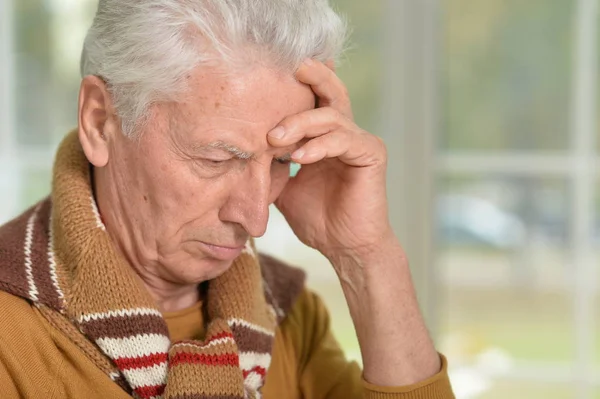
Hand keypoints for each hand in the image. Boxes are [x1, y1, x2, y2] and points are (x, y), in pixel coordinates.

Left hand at [268, 59, 392, 262]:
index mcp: (325, 137)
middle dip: (312, 75)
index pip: (313, 101)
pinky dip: (318, 145)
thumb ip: (272, 166)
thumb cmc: (318, 219)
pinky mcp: (371, 154)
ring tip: (274, 139)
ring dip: (300, 124)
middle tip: (290, 67)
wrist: (345, 248)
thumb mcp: (285, 188)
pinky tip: (298, 156)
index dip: (296, 86)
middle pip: (331, 92)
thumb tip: (240, 154)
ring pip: (331, 116)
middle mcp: (345, 133)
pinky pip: (343, 140)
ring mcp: (360, 142)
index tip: (267, 75)